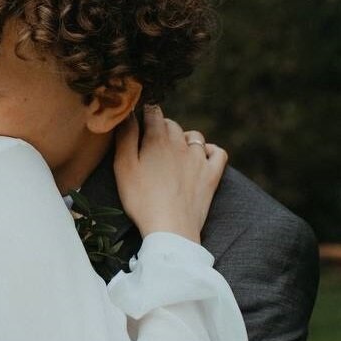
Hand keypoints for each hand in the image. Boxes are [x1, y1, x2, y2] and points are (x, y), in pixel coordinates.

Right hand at [113, 106, 227, 242]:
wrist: (171, 228)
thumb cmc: (141, 199)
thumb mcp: (123, 167)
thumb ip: (125, 137)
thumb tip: (127, 113)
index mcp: (157, 139)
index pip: (153, 112)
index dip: (144, 112)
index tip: (137, 119)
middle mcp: (181, 143)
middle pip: (171, 124)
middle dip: (160, 126)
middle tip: (149, 142)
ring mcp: (199, 159)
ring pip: (193, 136)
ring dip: (183, 139)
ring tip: (172, 152)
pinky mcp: (212, 175)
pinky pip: (217, 152)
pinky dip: (209, 151)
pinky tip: (200, 158)